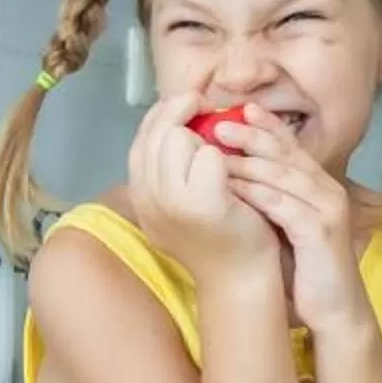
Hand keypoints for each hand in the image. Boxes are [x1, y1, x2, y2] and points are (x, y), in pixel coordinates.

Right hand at [129, 95, 275, 288]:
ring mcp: (172, 203)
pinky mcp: (203, 205)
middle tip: (209, 106)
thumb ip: (174, 166)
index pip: (141, 137)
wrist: (241, 277)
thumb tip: (183, 119)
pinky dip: (224, 150)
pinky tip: (238, 159)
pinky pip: (208, 155)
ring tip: (223, 139)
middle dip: (182, 110)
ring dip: (204, 130)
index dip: (164, 113)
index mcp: (140, 195)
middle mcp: (148, 199)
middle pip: (156, 133)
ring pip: (178, 139)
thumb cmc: (221, 233)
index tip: (191, 105)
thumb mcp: (183, 198)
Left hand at [217, 116, 366, 337]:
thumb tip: (234, 178)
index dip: (267, 126)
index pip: (292, 147)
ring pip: (283, 175)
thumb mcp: (287, 227)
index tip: (239, 110)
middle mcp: (327, 190)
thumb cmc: (307, 270)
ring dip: (247, 162)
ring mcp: (327, 208)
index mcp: (320, 187)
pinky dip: (255, 193)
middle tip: (220, 123)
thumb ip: (271, 201)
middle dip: (252, 135)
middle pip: (287, 154)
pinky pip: (282, 204)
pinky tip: (230, 187)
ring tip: (216, 151)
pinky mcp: (320, 230)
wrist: (335, 309)